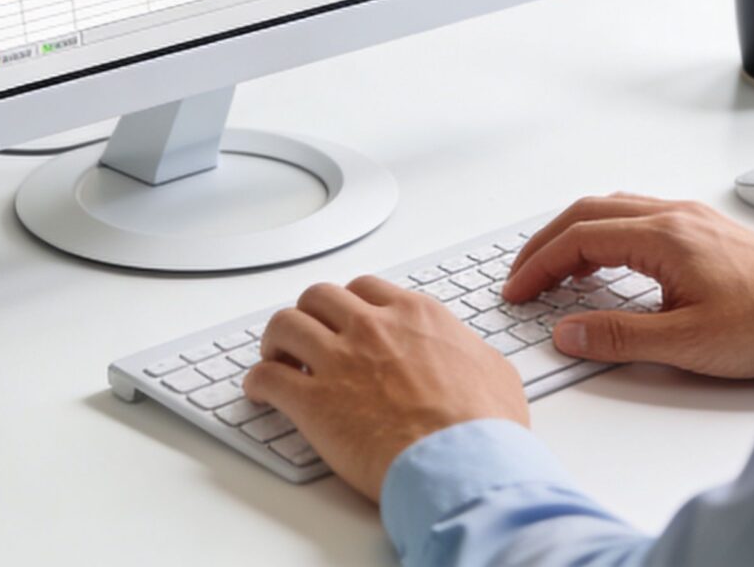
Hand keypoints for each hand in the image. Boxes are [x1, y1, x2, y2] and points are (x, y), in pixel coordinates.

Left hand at [242, 276, 529, 499]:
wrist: (460, 463)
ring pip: (285, 325)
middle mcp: (372, 327)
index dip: (350, 306)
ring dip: (276, 341)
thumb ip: (473, 355)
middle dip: (310, 314)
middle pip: (319, 297)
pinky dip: (258, 382)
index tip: (346, 322)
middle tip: (308, 338)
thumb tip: (473, 358)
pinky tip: (261, 393)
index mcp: (415, 316)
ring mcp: (338, 360)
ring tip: (277, 359)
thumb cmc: (482, 427)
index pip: (366, 289)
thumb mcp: (495, 373)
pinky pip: (267, 377)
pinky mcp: (312, 401)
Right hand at [503, 193, 753, 378]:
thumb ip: (618, 337)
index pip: (580, 237)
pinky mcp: (707, 230)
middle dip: (547, 243)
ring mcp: (694, 218)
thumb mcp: (686, 344)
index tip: (517, 291)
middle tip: (522, 277)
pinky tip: (609, 266)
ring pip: (615, 209)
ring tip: (557, 274)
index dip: (539, 265)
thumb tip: (567, 331)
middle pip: (589, 211)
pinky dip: (607, 235)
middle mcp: (677, 215)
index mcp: (665, 236)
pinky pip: (640, 217)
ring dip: (577, 234)